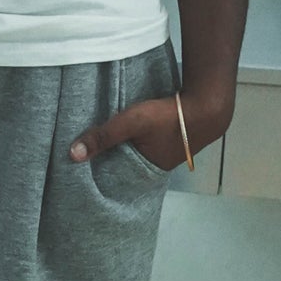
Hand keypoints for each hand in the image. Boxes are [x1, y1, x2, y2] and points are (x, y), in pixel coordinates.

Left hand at [69, 91, 226, 172]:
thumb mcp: (131, 123)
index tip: (82, 168)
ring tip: (105, 141)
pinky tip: (130, 130)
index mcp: (148, 170)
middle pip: (127, 164)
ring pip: (139, 152)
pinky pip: (149, 141)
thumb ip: (103, 136)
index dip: (102, 171)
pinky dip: (138, 138)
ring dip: (126, 146)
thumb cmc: (170, 116)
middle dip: (111, 159)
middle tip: (88, 154)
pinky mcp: (173, 137)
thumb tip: (72, 155)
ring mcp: (168, 151)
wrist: (209, 104)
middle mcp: (158, 165)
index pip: (117, 176)